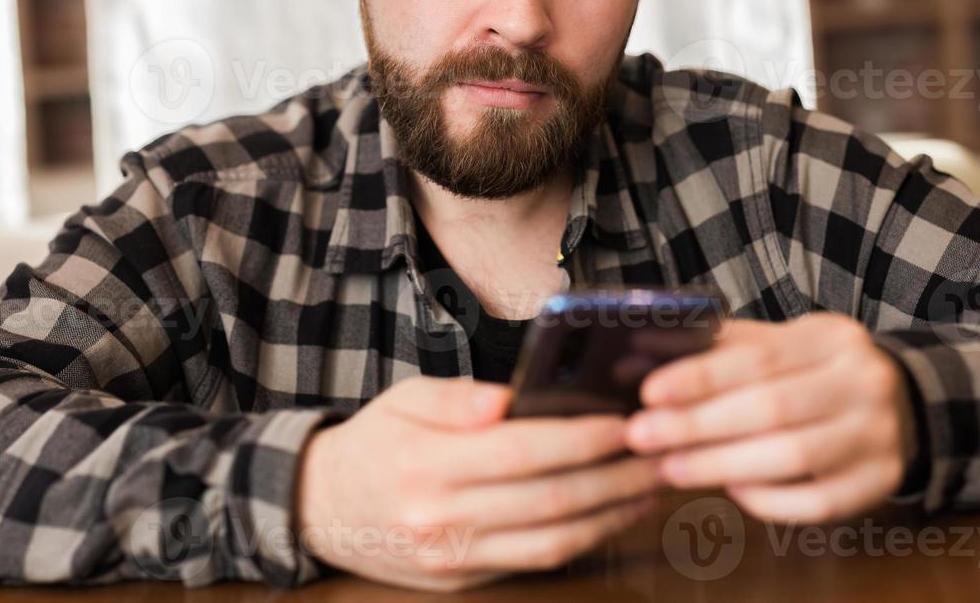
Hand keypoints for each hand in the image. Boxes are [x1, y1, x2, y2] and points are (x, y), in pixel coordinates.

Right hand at [295, 375, 662, 590]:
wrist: (319, 507)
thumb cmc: (375, 442)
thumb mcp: (405, 400)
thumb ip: (459, 398)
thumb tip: (511, 398)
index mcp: (426, 465)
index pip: (522, 452)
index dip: (581, 440)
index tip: (625, 424)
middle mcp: (441, 519)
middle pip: (548, 502)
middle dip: (615, 479)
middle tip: (660, 455)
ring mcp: (452, 558)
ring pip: (551, 542)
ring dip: (611, 516)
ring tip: (650, 487)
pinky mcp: (461, 582)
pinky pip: (534, 562)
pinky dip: (581, 539)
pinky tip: (611, 514)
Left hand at [622, 313, 917, 523]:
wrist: (902, 403)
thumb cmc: (815, 372)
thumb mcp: (778, 344)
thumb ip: (713, 348)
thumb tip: (636, 353)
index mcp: (833, 338)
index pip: (758, 357)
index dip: (700, 377)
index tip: (648, 392)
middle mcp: (865, 383)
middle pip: (771, 409)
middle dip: (698, 426)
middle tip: (642, 437)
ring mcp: (879, 436)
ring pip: (793, 459)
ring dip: (721, 466)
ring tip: (670, 468)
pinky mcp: (881, 483)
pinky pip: (817, 503)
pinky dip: (768, 501)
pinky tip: (731, 492)